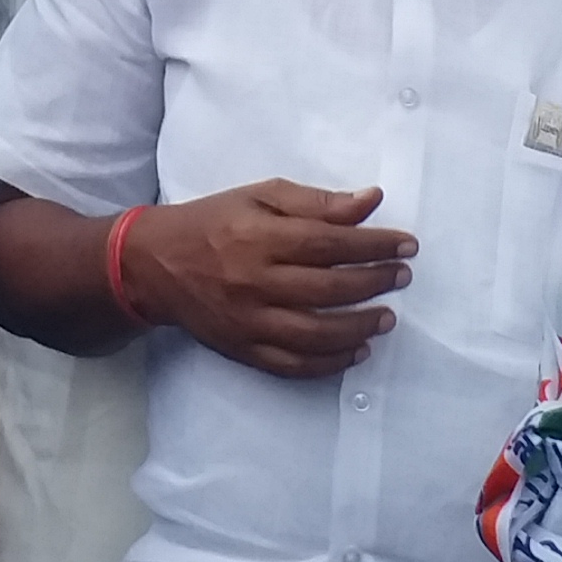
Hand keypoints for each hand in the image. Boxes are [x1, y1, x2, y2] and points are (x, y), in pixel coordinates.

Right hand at [119, 181, 411, 378]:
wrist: (154, 264)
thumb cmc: (214, 221)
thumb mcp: (259, 195)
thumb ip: (315, 201)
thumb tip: (371, 201)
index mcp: (259, 237)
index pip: (329, 243)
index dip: (374, 245)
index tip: (407, 246)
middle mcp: (254, 282)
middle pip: (328, 290)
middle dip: (374, 284)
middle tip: (402, 278)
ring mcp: (248, 322)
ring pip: (315, 335)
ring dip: (360, 328)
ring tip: (387, 318)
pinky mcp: (243, 349)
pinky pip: (293, 366)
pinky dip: (330, 364)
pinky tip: (356, 352)